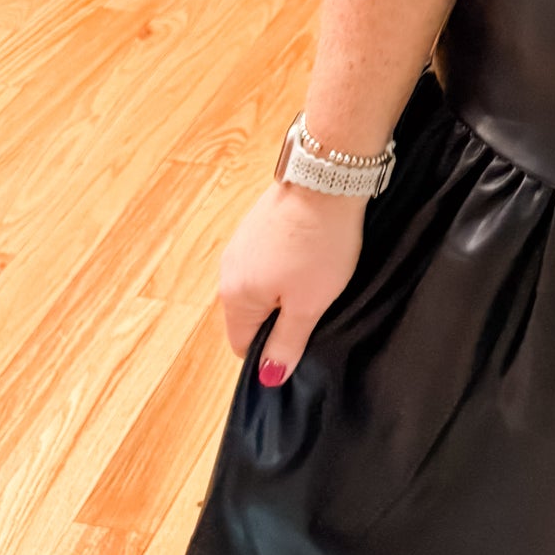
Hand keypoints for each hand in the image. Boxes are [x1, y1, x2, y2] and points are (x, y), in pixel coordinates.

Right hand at [217, 179, 366, 385]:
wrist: (326, 177)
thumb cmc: (319, 245)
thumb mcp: (309, 303)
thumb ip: (287, 342)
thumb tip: (268, 377)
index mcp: (234, 297)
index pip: (242, 344)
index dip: (271, 351)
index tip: (301, 341)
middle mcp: (228, 270)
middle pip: (250, 314)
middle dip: (280, 319)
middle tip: (316, 308)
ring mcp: (241, 243)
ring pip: (260, 285)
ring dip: (284, 289)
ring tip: (318, 278)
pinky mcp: (257, 223)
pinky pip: (267, 259)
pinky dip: (287, 264)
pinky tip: (312, 253)